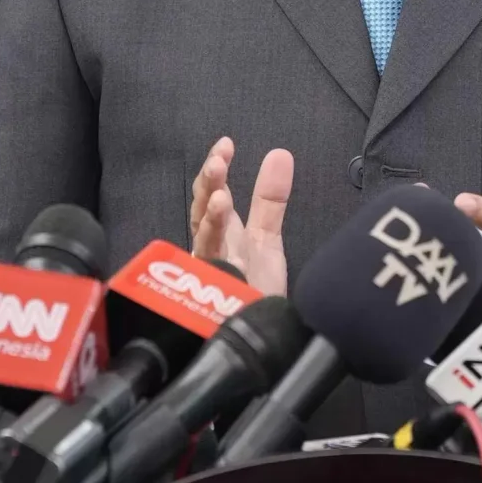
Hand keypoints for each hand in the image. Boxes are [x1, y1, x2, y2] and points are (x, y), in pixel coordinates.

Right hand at [189, 138, 294, 295]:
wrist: (258, 337)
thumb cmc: (254, 287)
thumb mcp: (265, 237)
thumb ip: (269, 200)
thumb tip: (280, 153)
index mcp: (220, 233)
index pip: (211, 193)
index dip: (215, 169)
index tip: (225, 145)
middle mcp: (210, 251)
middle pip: (201, 214)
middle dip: (207, 188)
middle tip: (217, 164)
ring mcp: (211, 279)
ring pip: (204, 246)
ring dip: (210, 222)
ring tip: (220, 199)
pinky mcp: (214, 306)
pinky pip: (214, 288)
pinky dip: (218, 271)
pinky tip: (227, 256)